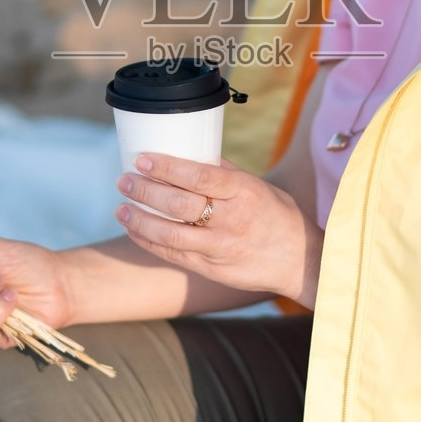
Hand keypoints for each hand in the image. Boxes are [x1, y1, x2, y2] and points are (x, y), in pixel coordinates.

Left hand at [116, 154, 323, 306]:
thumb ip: (225, 172)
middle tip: (124, 180)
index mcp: (244, 192)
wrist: (299, 261)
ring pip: (169, 234)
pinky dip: (147, 241)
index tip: (143, 158)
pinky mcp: (211, 269)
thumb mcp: (258, 186)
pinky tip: (133, 229)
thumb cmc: (277, 216)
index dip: (167, 167)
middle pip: (179, 204)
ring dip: (139, 219)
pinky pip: (172, 255)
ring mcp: (220, 248)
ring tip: (120, 207)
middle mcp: (232, 220)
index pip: (199, 176)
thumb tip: (190, 151)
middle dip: (145, 191)